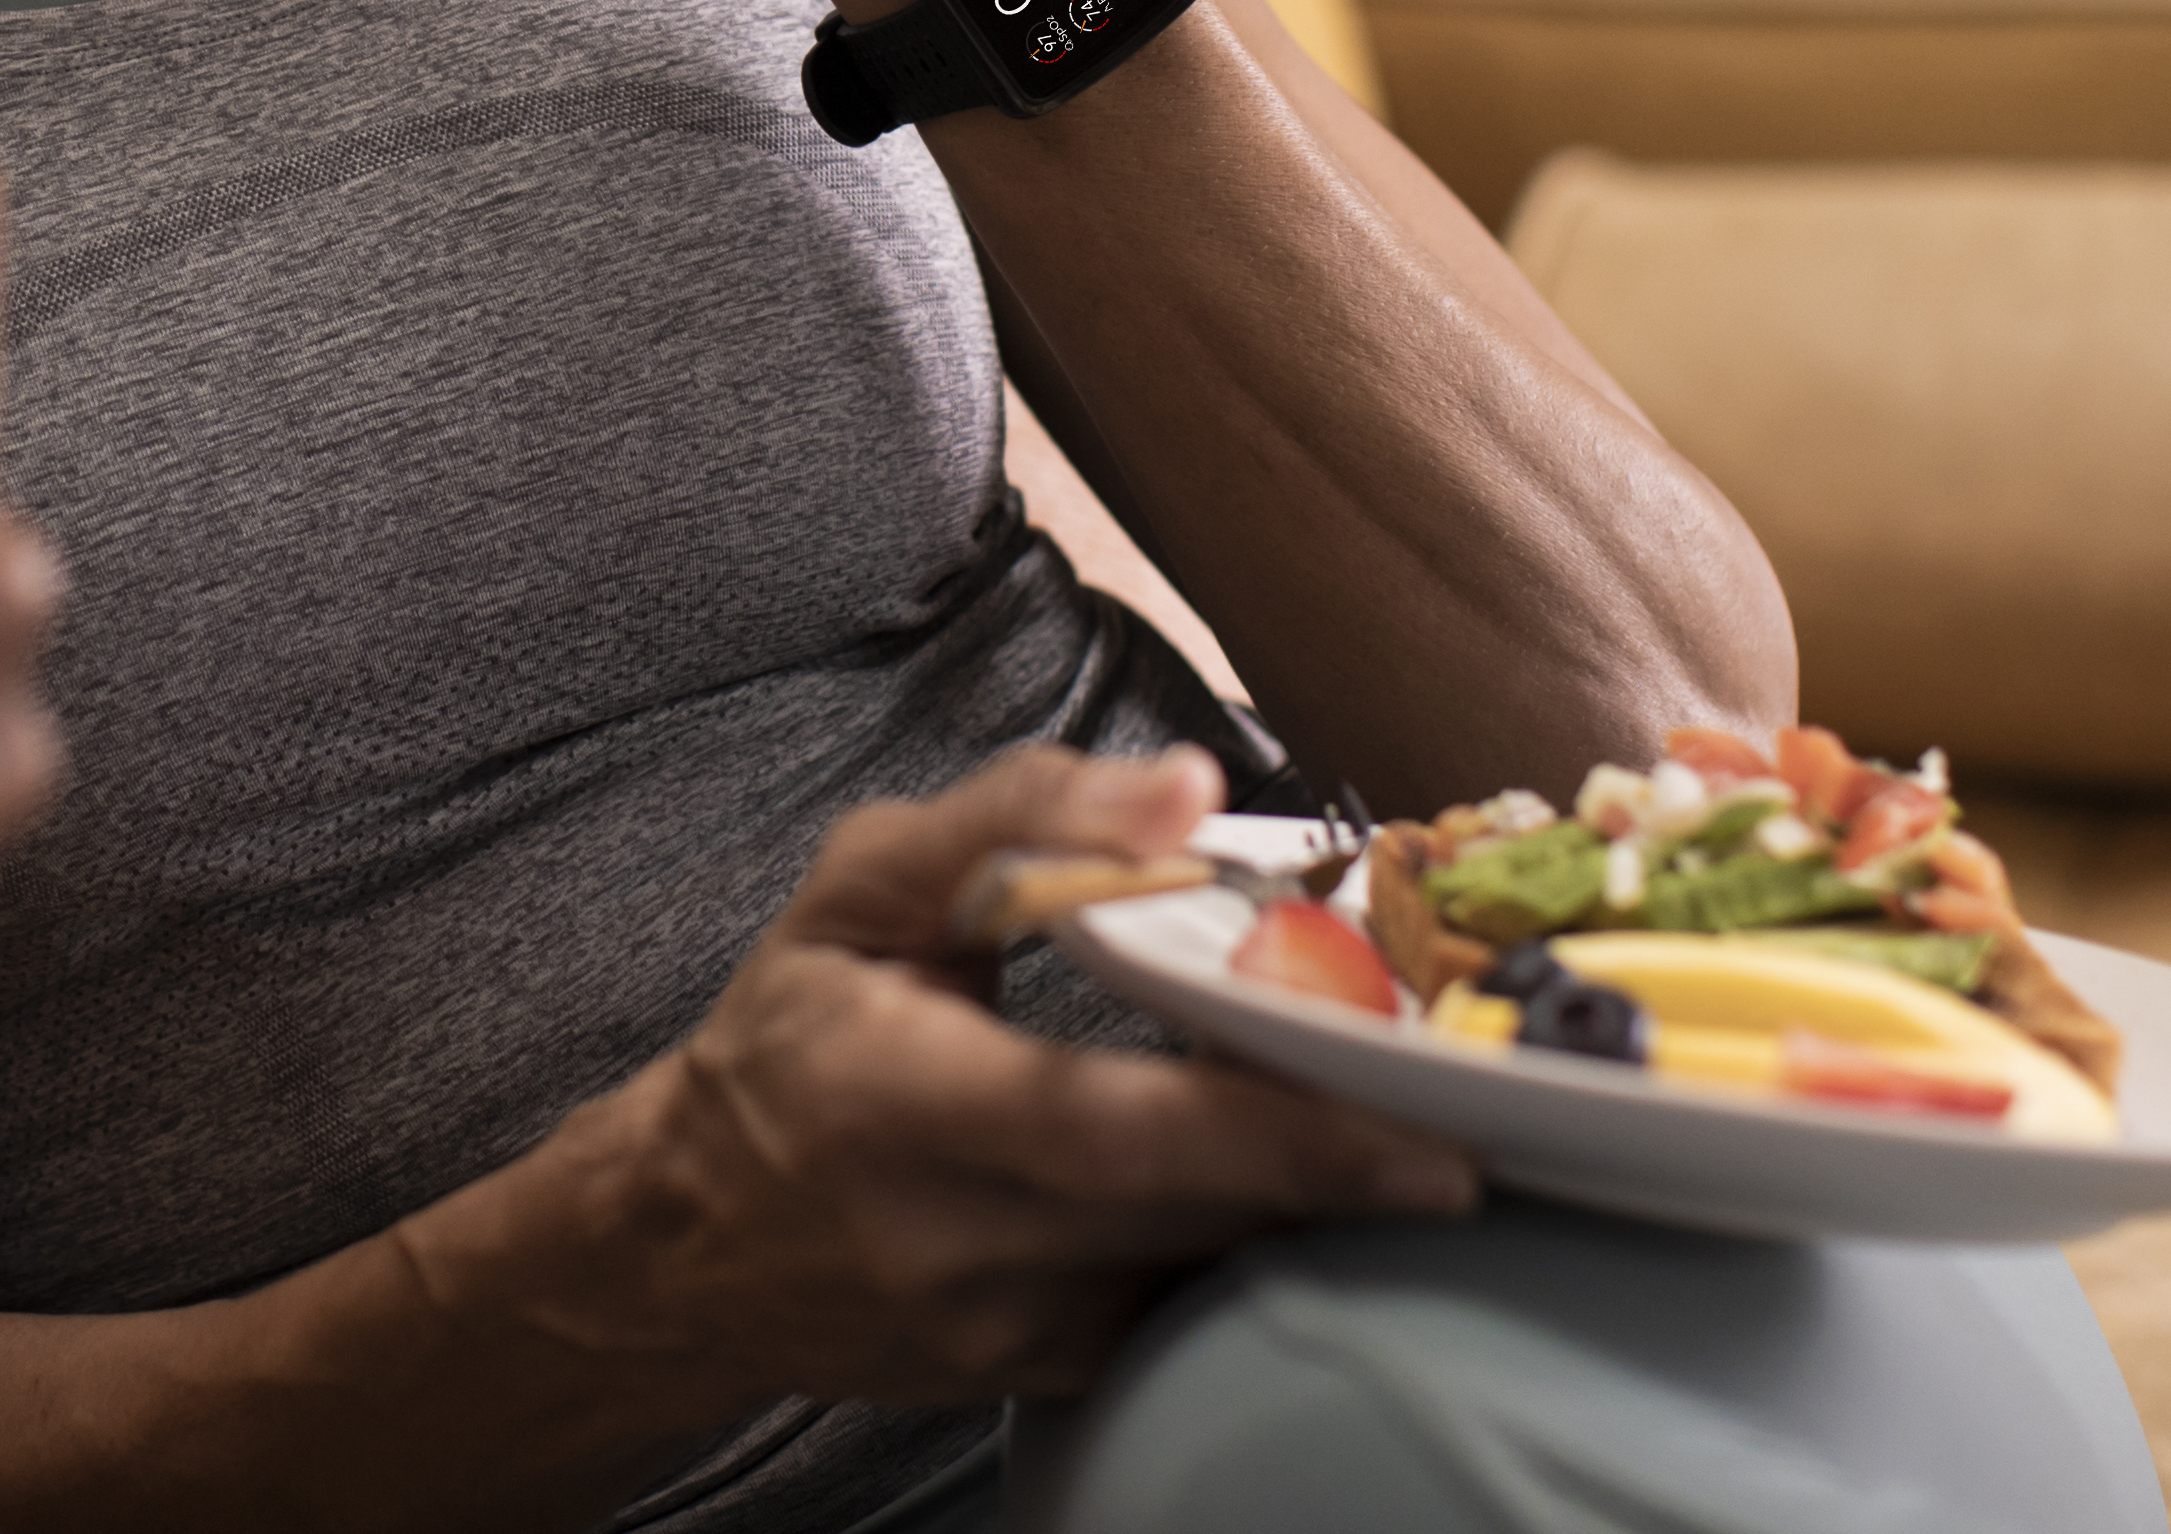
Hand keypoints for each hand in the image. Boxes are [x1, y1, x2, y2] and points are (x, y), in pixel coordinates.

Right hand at [524, 746, 1475, 1409]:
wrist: (689, 1241)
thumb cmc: (791, 1036)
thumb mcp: (862, 887)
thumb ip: (1020, 817)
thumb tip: (1192, 795)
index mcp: (895, 1101)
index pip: (1107, 1129)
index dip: (1273, 1128)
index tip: (1420, 1121)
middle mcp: (952, 1243)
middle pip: (1193, 1214)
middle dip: (1349, 1166)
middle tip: (1481, 1115)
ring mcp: (1005, 1335)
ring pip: (1207, 1270)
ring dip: (1319, 1205)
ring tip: (1411, 1125)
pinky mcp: (1043, 1376)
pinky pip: (1185, 1305)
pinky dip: (1259, 1242)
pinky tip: (1306, 1184)